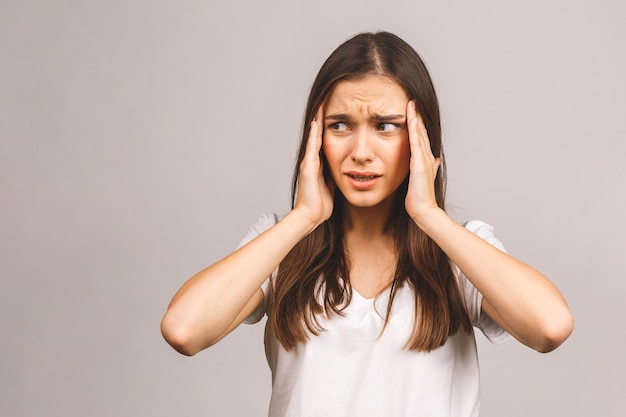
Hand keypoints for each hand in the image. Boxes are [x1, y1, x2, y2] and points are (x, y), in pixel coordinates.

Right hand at [293, 106, 334, 228]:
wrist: (310, 216)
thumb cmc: (320, 206)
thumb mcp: (331, 187)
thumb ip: (334, 178)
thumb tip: (344, 173)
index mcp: (320, 166)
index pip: (325, 142)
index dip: (330, 129)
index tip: (336, 115)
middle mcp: (313, 161)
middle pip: (319, 135)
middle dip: (323, 120)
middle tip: (327, 102)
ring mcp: (309, 163)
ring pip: (314, 137)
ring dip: (318, 122)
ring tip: (322, 105)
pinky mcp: (308, 166)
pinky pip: (312, 146)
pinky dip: (314, 134)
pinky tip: (317, 122)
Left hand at [404, 101, 441, 222]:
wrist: (423, 209)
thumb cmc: (420, 197)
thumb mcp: (422, 179)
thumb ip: (430, 168)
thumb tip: (436, 161)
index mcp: (425, 159)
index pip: (420, 137)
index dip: (417, 124)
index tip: (413, 111)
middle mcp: (426, 157)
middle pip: (421, 132)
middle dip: (417, 116)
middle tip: (412, 101)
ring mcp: (424, 159)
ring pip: (419, 134)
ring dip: (415, 119)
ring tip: (412, 104)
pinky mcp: (419, 163)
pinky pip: (416, 143)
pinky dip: (414, 130)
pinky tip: (412, 119)